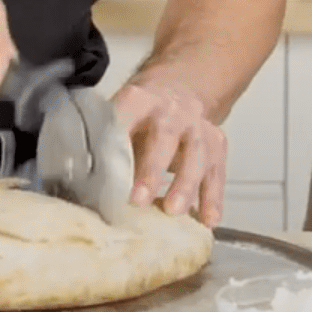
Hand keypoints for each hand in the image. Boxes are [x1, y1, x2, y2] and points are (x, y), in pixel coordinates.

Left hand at [110, 74, 227, 226]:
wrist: (180, 92)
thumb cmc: (142, 118)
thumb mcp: (122, 121)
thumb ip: (111, 149)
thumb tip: (94, 190)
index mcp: (139, 101)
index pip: (126, 119)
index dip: (119, 146)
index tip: (109, 176)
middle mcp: (172, 111)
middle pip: (165, 136)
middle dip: (152, 170)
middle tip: (139, 201)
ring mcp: (198, 126)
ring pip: (196, 154)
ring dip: (185, 185)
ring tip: (174, 211)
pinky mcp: (216, 145)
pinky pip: (216, 173)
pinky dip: (212, 197)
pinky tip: (208, 219)